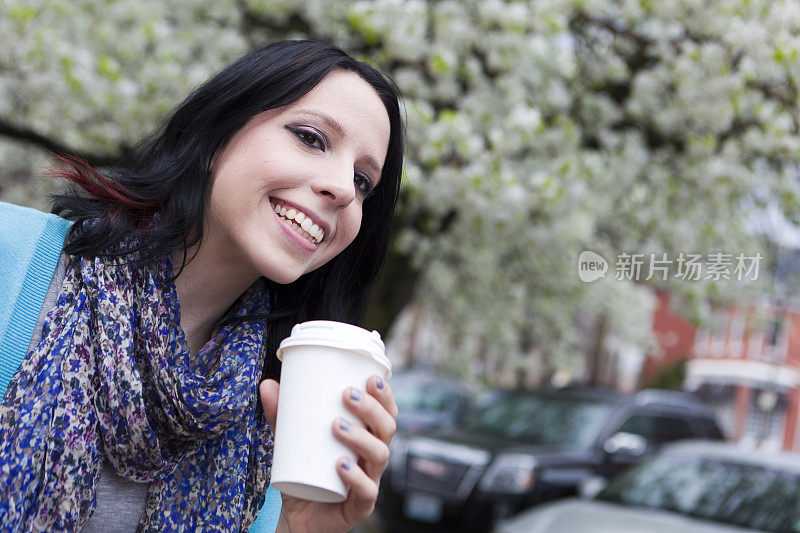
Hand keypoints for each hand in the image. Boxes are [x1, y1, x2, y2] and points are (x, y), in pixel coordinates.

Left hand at [259, 375, 398, 532]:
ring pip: (379, 455)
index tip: (371, 379)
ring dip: (361, 437)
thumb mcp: (292, 441)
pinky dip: (356, 477)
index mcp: (366, 437)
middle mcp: (372, 457)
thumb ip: (281, 415)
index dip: (385, 396)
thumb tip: (267, 385)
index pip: (385, 413)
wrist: (298, 518)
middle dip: (372, 409)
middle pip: (386, 429)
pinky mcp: (359, 506)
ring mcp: (369, 481)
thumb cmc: (304, 473)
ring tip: (337, 425)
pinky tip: (341, 464)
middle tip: (347, 395)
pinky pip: (366, 491)